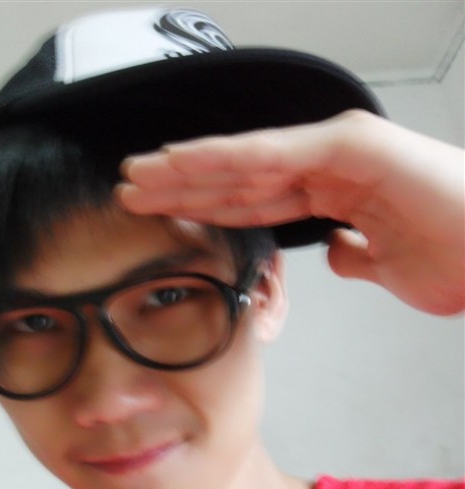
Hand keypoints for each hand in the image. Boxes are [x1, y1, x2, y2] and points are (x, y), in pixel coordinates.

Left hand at [117, 111, 463, 315]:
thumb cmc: (456, 258)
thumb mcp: (386, 266)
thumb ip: (354, 253)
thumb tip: (335, 251)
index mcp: (332, 193)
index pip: (253, 200)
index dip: (205, 206)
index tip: (163, 216)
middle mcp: (326, 165)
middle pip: (237, 178)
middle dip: (181, 186)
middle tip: (131, 191)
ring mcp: (335, 151)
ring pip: (243, 162)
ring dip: (186, 169)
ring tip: (139, 176)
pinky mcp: (346, 146)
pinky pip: (272, 156)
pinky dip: (224, 159)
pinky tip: (181, 163)